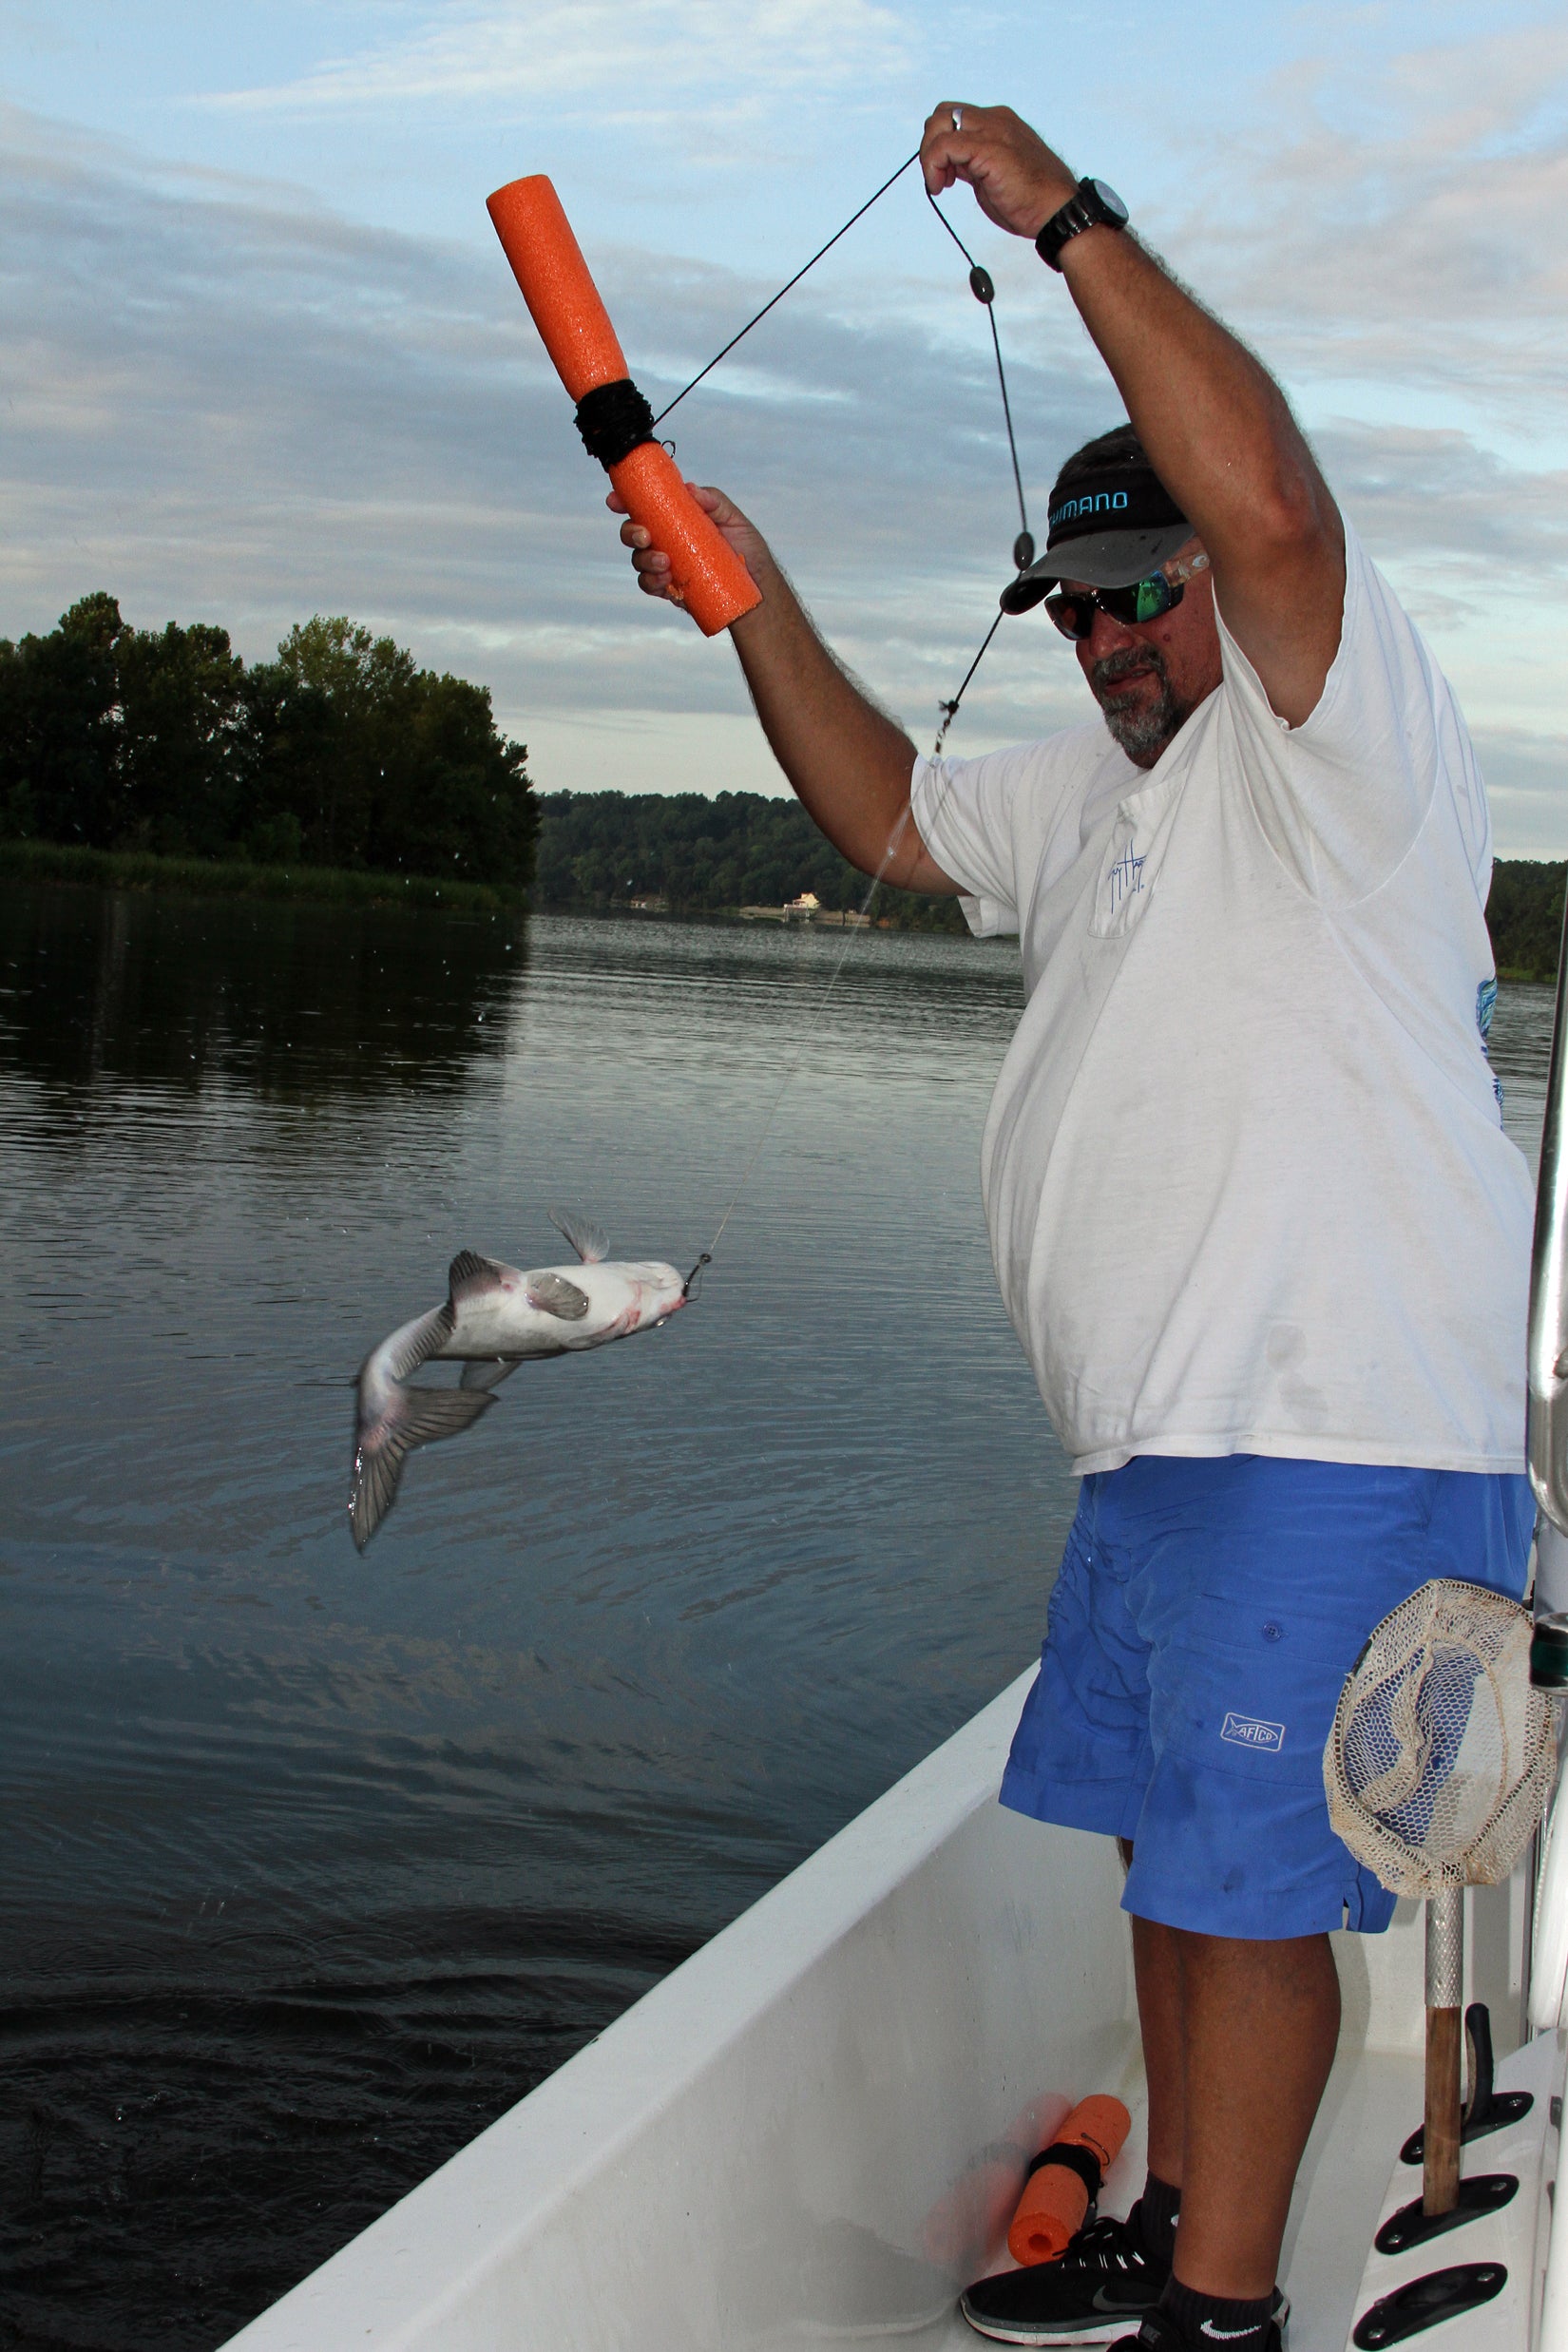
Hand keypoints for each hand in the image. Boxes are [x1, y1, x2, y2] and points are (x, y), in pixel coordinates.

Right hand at [608, 481, 769, 612]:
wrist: (758, 588)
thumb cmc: (746, 550)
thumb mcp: (733, 518)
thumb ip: (713, 500)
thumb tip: (690, 489)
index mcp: (676, 520)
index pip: (645, 507)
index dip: (625, 501)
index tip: (615, 500)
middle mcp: (666, 541)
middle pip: (633, 534)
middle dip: (631, 532)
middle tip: (645, 535)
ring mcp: (666, 566)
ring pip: (638, 560)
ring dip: (644, 559)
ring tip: (665, 562)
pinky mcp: (670, 589)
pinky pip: (649, 585)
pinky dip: (651, 581)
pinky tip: (665, 580)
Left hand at [920, 103, 1075, 240]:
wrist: (1058, 212)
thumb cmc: (1031, 201)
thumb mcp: (993, 176)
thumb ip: (973, 164)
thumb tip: (951, 166)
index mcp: (999, 123)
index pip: (956, 117)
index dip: (942, 144)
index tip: (948, 176)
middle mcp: (995, 119)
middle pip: (943, 113)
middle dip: (930, 145)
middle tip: (939, 178)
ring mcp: (993, 130)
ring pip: (939, 122)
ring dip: (929, 155)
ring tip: (939, 183)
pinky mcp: (988, 148)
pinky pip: (945, 145)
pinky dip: (934, 164)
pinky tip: (941, 186)